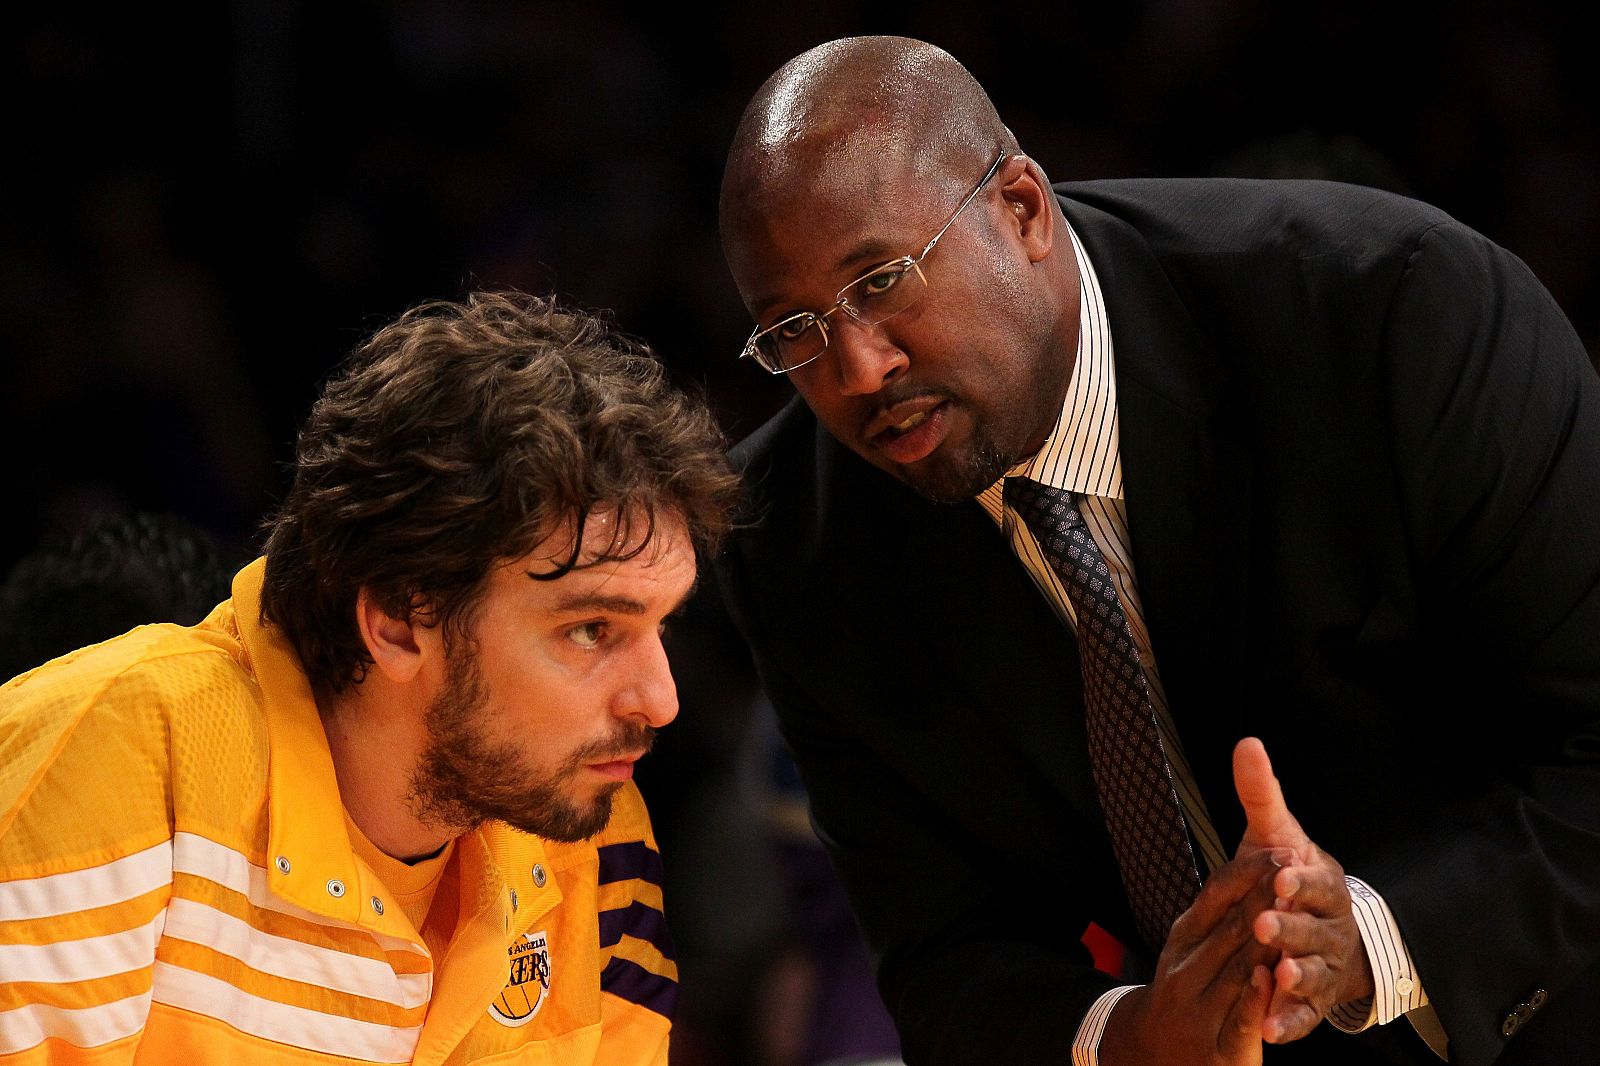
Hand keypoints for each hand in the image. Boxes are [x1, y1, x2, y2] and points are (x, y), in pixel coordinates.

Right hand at [1098, 848, 1282, 1065]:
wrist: (1152, 1051)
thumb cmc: (1184, 990)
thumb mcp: (1189, 946)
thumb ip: (1217, 916)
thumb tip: (1253, 870)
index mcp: (1184, 937)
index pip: (1216, 896)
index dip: (1250, 873)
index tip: (1282, 851)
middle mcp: (1186, 968)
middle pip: (1233, 926)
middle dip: (1268, 897)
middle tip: (1299, 871)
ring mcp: (1199, 1008)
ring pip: (1239, 968)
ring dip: (1268, 940)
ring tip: (1294, 914)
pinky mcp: (1218, 1047)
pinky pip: (1240, 1019)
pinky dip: (1255, 997)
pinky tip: (1271, 979)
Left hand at [1232, 736, 1374, 1042]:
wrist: (1323, 931)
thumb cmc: (1292, 878)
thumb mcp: (1276, 835)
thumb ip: (1260, 795)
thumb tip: (1247, 742)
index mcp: (1322, 885)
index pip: (1316, 883)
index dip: (1301, 882)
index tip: (1281, 877)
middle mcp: (1330, 927)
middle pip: (1314, 930)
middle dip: (1292, 928)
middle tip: (1266, 925)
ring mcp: (1324, 966)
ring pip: (1314, 973)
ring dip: (1297, 976)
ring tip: (1278, 976)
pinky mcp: (1314, 1002)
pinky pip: (1305, 1016)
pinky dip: (1290, 1022)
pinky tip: (1271, 1029)